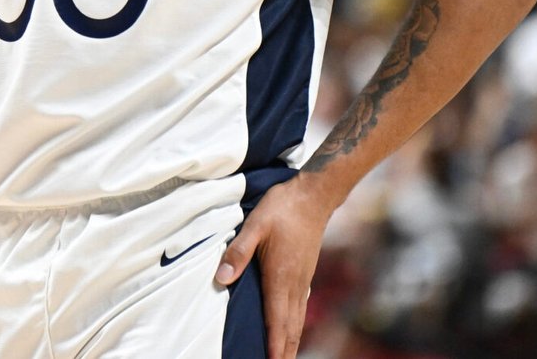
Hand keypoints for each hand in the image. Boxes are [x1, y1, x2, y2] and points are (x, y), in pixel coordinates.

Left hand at [215, 175, 338, 358]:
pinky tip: (293, 326)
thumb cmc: (282, 208)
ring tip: (285, 357)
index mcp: (279, 275)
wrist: (314, 195)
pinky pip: (300, 306)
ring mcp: (302, 278)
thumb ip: (238, 252)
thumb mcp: (255, 224)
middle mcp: (293, 282)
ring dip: (291, 340)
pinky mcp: (305, 272)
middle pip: (289, 326)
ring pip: (297, 318)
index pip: (275, 318)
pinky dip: (296, 323)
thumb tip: (222, 278)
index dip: (274, 344)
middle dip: (284, 350)